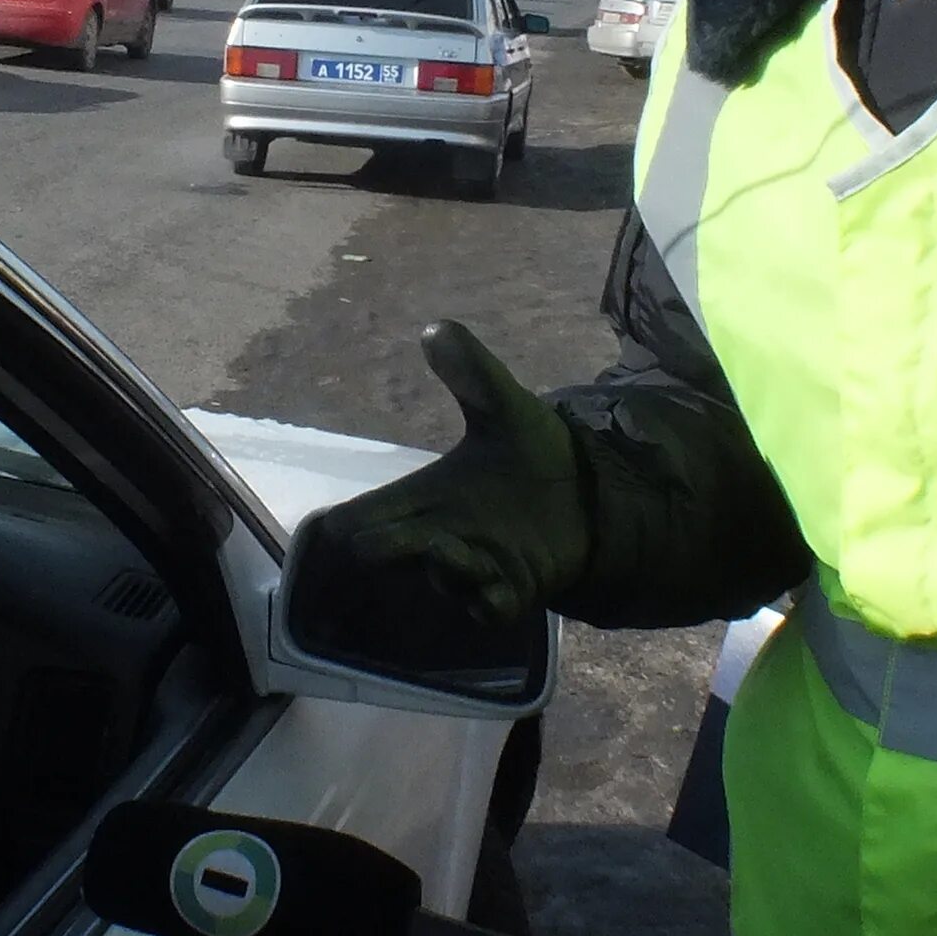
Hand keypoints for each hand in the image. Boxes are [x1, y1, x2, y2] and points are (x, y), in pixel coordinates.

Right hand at [298, 322, 588, 621]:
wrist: (591, 490)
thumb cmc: (534, 454)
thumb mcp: (505, 408)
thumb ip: (471, 372)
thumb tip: (436, 327)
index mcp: (422, 497)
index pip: (358, 520)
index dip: (345, 524)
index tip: (349, 523)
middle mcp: (436, 537)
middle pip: (378, 553)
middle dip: (386, 545)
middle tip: (410, 532)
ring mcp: (472, 569)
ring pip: (434, 579)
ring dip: (443, 564)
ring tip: (460, 545)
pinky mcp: (509, 593)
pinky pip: (484, 608)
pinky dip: (486, 594)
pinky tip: (500, 576)